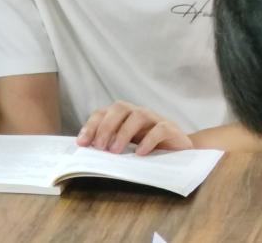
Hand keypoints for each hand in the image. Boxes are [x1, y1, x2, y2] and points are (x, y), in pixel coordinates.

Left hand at [76, 101, 193, 154]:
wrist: (179, 152)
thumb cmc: (147, 148)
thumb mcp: (126, 146)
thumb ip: (109, 144)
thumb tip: (87, 151)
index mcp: (123, 115)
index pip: (103, 113)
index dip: (91, 126)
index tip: (82, 143)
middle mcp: (137, 112)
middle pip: (119, 108)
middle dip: (106, 126)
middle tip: (99, 146)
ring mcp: (155, 118)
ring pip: (138, 115)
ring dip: (124, 132)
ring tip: (115, 151)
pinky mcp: (171, 129)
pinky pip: (160, 129)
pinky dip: (149, 140)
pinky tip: (140, 153)